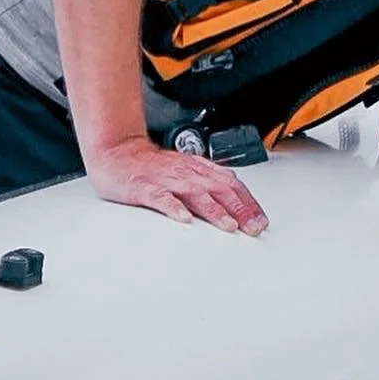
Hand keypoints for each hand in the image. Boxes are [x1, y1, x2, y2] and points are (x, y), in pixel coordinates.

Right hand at [86, 137, 267, 234]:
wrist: (117, 152)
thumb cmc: (151, 166)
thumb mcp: (187, 169)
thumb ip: (210, 181)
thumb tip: (237, 194)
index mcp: (198, 170)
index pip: (231, 185)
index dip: (249, 203)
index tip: (261, 221)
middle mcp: (186, 174)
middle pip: (219, 189)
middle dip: (240, 209)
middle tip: (253, 227)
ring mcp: (166, 180)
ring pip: (195, 194)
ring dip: (214, 210)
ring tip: (228, 225)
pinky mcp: (144, 188)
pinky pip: (160, 197)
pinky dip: (173, 207)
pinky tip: (182, 218)